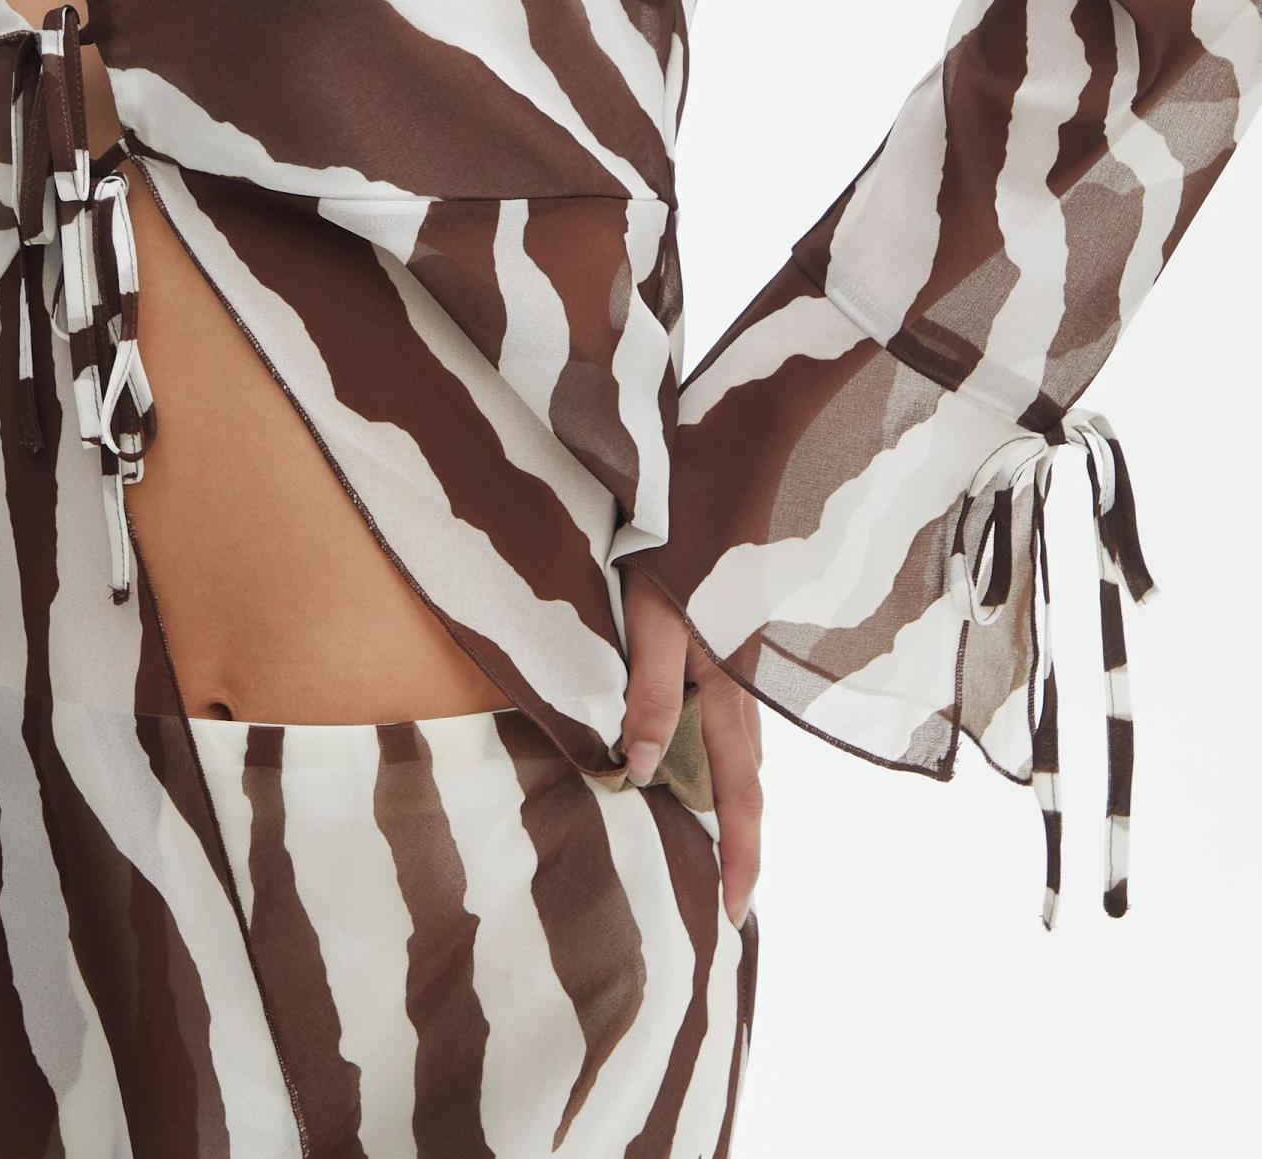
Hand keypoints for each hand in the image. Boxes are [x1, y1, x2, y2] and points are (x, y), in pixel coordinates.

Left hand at [618, 564, 761, 927]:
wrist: (722, 471)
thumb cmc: (681, 542)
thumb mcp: (654, 618)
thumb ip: (650, 692)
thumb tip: (640, 774)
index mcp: (727, 690)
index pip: (740, 795)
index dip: (741, 857)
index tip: (735, 915)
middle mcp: (741, 683)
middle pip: (746, 777)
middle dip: (738, 837)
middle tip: (721, 890)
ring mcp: (736, 658)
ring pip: (737, 744)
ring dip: (726, 792)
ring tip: (703, 831)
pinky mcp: (724, 636)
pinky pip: (723, 710)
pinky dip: (711, 746)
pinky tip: (684, 741)